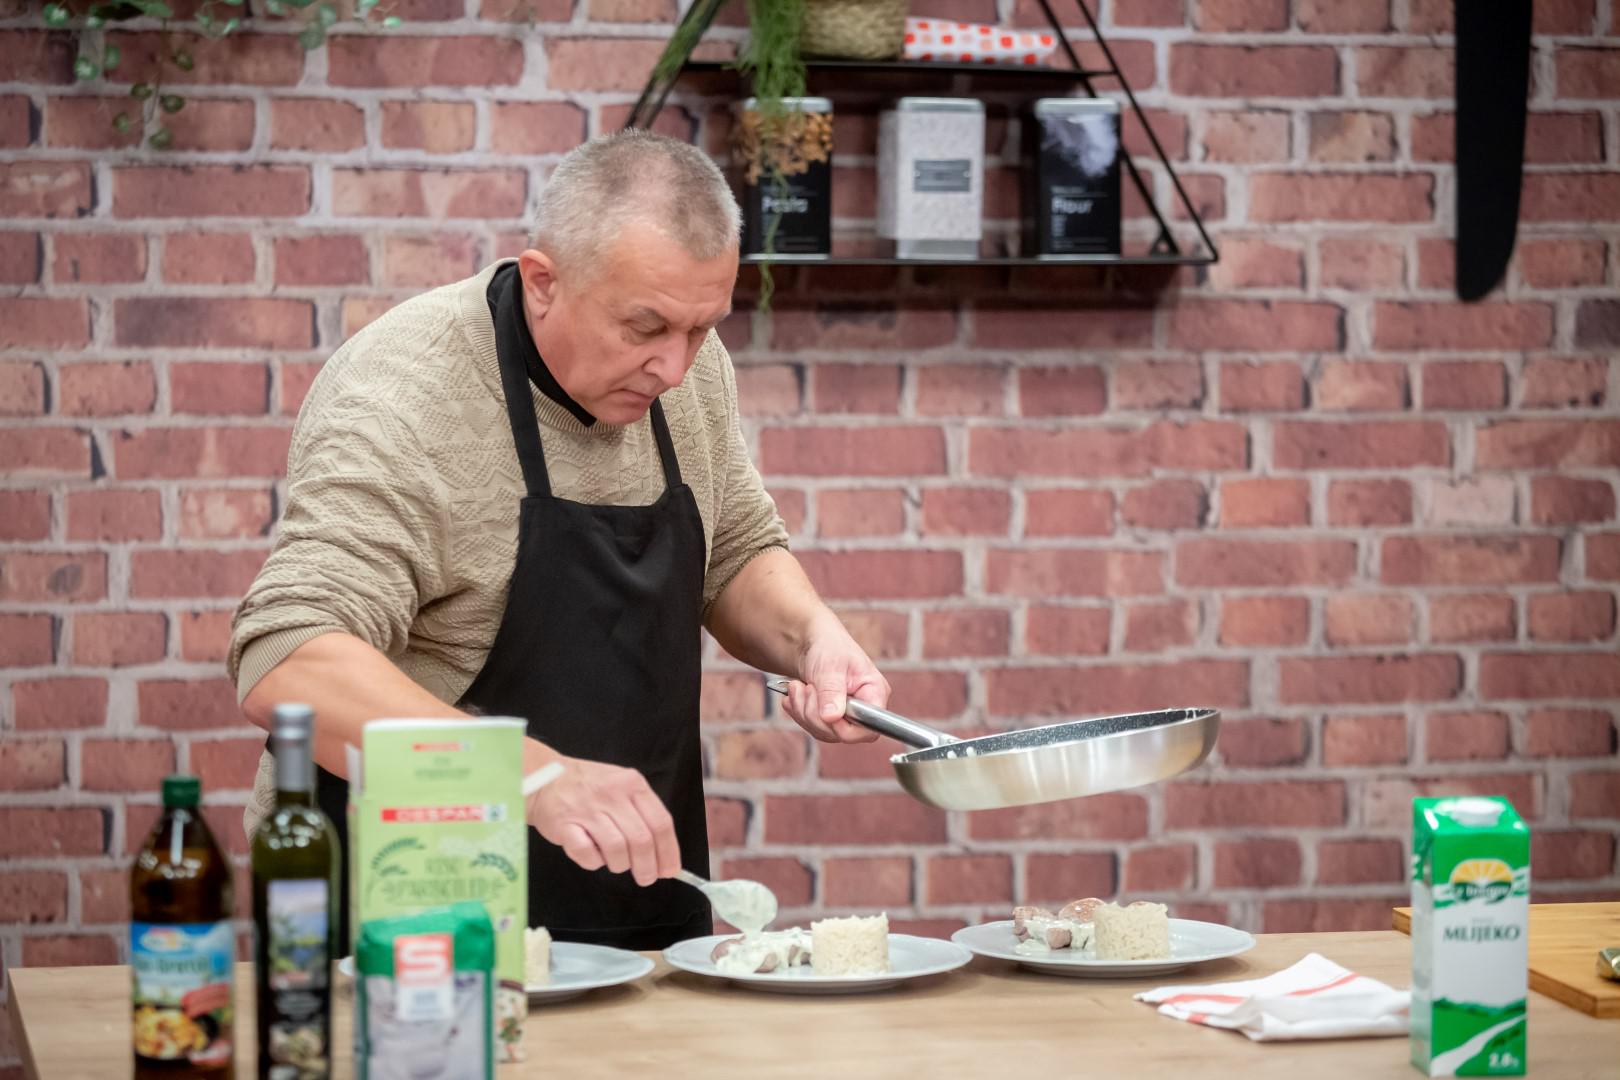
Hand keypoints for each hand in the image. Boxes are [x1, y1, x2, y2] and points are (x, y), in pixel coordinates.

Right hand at [523, 748, 679, 886]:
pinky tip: (594, 856)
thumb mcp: (622, 785)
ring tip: (616, 863)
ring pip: (617, 849)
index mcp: (632, 784)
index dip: (668, 851)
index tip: (670, 870)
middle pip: (641, 840)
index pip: (660, 822)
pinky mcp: (565, 825)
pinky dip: (594, 862)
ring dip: (620, 864)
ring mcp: (587, 809)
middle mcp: (612, 794)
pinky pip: (587, 854)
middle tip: (646, 878)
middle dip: (647, 867)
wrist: (545, 778)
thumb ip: (643, 814)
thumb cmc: (589, 786)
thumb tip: (664, 855)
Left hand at [778, 613, 889, 743]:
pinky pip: (813, 728)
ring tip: (798, 687)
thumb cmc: (829, 646)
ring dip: (804, 711)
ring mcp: (847, 715)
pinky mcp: (831, 718)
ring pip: (824, 732)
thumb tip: (832, 717)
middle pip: (842, 733)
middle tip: (805, 689)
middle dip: (815, 714)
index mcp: (875, 693)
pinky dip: (799, 712)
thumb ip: (832, 691)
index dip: (844, 728)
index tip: (825, 711)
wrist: (813, 643)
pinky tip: (796, 694)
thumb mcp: (830, 665)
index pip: (870, 728)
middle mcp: (864, 708)